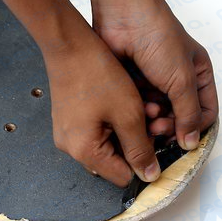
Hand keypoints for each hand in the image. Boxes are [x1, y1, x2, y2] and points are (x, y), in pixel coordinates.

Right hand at [46, 34, 160, 186]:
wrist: (68, 44)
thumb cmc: (96, 73)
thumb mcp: (128, 114)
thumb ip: (140, 148)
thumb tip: (149, 174)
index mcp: (84, 151)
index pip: (122, 176)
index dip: (143, 161)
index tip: (154, 139)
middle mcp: (70, 147)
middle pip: (113, 160)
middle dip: (134, 142)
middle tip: (147, 117)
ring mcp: (67, 133)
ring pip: (106, 144)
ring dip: (124, 130)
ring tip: (136, 106)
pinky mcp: (68, 120)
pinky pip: (95, 131)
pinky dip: (111, 121)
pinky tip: (120, 102)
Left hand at [93, 0, 217, 149]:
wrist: (125, 19)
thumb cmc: (159, 39)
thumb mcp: (182, 79)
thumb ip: (188, 113)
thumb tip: (191, 142)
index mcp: (197, 75)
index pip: (205, 113)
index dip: (196, 129)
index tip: (184, 139)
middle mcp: (177, 81)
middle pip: (178, 118)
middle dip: (170, 127)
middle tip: (158, 129)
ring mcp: (154, 84)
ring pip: (157, 117)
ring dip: (152, 121)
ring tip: (146, 115)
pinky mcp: (133, 85)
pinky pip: (138, 109)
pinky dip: (137, 112)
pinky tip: (135, 106)